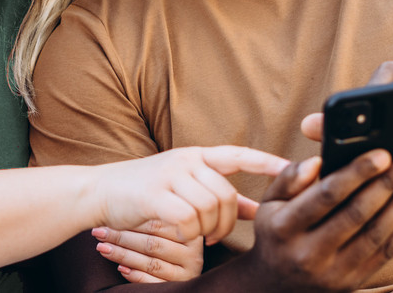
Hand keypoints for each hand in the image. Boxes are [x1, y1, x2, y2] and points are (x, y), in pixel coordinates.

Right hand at [91, 146, 287, 246]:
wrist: (99, 191)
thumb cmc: (146, 193)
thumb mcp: (184, 187)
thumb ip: (219, 195)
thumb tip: (259, 209)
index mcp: (196, 155)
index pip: (239, 155)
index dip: (267, 163)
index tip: (294, 169)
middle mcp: (186, 160)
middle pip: (226, 194)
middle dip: (227, 222)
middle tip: (215, 237)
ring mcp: (170, 175)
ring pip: (210, 208)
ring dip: (208, 230)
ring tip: (198, 236)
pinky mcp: (155, 195)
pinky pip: (188, 220)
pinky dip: (189, 234)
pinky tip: (182, 236)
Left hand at [91, 224, 202, 282]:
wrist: (169, 270)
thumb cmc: (157, 238)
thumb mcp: (158, 223)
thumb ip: (149, 213)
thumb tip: (117, 195)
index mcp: (190, 228)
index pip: (158, 224)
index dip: (131, 221)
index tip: (107, 216)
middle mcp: (193, 251)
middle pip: (153, 244)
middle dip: (122, 237)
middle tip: (99, 232)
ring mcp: (188, 271)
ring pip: (151, 263)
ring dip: (123, 255)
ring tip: (102, 247)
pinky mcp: (180, 286)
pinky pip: (154, 282)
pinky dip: (135, 275)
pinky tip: (120, 267)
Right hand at [240, 151, 392, 290]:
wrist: (275, 285)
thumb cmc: (276, 233)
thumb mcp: (270, 203)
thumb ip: (290, 178)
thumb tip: (317, 160)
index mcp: (285, 228)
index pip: (326, 195)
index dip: (356, 173)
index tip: (381, 154)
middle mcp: (308, 254)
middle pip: (355, 214)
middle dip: (386, 186)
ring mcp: (332, 272)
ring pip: (375, 235)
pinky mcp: (352, 283)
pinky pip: (384, 254)